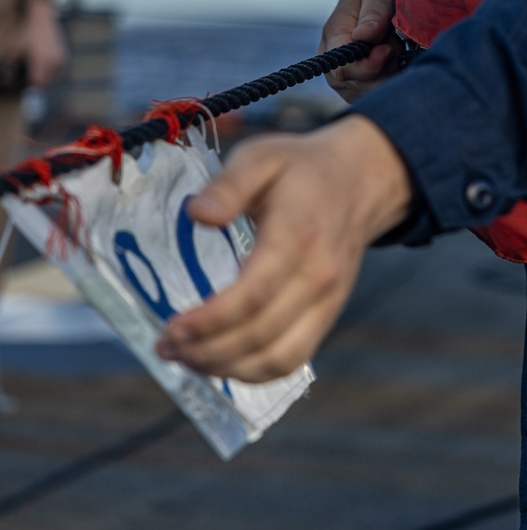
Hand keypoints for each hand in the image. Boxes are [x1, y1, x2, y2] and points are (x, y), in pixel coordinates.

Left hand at [19, 0, 65, 87]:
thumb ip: (14, 63)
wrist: (42, 19)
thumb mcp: (16, 48)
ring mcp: (60, 58)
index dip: (31, 85)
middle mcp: (53, 61)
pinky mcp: (64, 54)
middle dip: (39, 83)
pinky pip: (58, 70)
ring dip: (47, 78)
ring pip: (54, 77)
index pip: (38, 82)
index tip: (26, 84)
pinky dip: (52, 71)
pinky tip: (45, 66)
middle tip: (31, 80)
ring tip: (38, 73)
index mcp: (41, 60)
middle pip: (47, 82)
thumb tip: (11, 76)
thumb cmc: (28, 32)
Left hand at [155, 115, 411, 381]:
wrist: (358, 180)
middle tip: (166, 347)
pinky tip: (223, 363)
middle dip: (207, 350)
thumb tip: (198, 215)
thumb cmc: (302, 168)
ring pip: (278, 357)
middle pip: (260, 334)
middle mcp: (318, 274)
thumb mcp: (262, 156)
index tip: (171, 329)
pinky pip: (294, 358)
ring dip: (227, 368)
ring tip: (188, 359)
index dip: (209, 320)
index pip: (253, 294)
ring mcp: (328, 300)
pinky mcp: (329, 314)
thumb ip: (229, 184)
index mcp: (299, 234)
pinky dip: (255, 372)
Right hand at [321, 0, 402, 101]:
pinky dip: (392, 78)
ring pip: (374, 91)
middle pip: (362, 84)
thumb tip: (364, 36)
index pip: (344, 69)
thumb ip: (373, 14)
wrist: (373, 6)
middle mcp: (332, 66)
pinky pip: (380, 94)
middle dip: (386, 65)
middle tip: (392, 41)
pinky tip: (391, 60)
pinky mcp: (359, 92)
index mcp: (331, 39)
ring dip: (391, 70)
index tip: (388, 47)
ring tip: (391, 46)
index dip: (370, 64)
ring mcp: (345, 82)